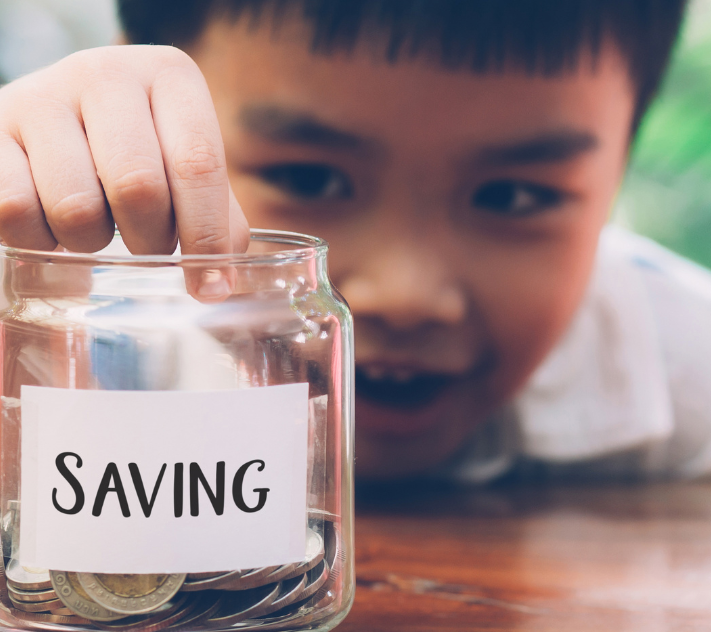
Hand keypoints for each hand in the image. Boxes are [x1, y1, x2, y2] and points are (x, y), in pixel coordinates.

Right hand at [0, 45, 248, 298]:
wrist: (58, 121)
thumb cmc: (138, 152)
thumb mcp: (184, 168)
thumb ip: (216, 217)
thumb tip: (219, 283)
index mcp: (170, 77)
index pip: (198, 164)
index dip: (206, 235)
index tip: (209, 288)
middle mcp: (107, 72)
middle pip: (138, 186)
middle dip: (149, 240)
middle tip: (147, 246)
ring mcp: (42, 95)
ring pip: (76, 205)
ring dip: (92, 242)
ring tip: (97, 227)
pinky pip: (16, 211)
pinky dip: (40, 240)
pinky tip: (52, 225)